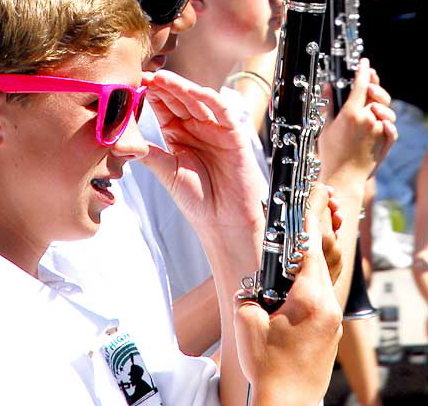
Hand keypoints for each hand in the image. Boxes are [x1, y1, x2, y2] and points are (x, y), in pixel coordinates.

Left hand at [140, 70, 266, 236]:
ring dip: (182, 88)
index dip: (150, 94)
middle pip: (179, 99)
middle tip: (145, 74)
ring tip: (163, 79)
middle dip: (163, 86)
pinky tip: (196, 91)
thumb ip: (148, 153)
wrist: (223, 221)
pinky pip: (223, 111)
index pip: (163, 107)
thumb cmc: (196, 198)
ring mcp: (215, 128)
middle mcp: (196, 127)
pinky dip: (211, 99)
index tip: (133, 83)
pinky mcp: (234, 134)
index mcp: (177, 133)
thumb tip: (120, 141)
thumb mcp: (166, 171)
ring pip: (198, 100)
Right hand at [234, 184, 342, 405]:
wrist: (287, 403)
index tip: (313, 195)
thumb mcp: (248, 322)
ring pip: (325, 274)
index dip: (311, 219)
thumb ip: (250, 291)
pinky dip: (314, 275)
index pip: (311, 249)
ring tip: (305, 233)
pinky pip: (323, 292)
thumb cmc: (268, 367)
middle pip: (323, 257)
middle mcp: (327, 306)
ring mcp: (331, 319)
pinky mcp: (329, 329)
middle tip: (313, 202)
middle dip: (316, 229)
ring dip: (315, 252)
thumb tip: (254, 281)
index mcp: (309, 300)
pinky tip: (301, 273)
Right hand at [319, 58, 396, 181]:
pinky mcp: (386, 139)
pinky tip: (379, 120)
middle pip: (376, 94)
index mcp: (351, 113)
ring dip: (380, 103)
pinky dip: (386, 120)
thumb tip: (329, 87)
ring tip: (372, 104)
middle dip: (374, 85)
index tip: (364, 63)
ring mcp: (379, 129)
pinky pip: (391, 125)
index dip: (363, 71)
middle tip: (369, 81)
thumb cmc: (331, 154)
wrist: (344, 175)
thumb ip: (330, 104)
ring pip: (385, 109)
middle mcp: (368, 119)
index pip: (360, 85)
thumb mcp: (325, 126)